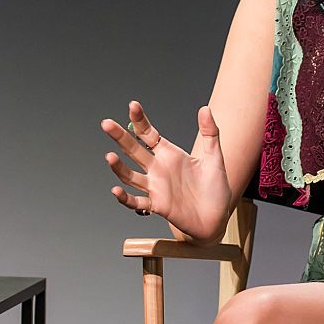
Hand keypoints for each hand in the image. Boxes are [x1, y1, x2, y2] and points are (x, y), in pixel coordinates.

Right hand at [101, 101, 232, 242]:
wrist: (217, 218)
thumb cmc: (215, 188)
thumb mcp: (215, 158)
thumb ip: (211, 133)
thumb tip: (205, 108)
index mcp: (169, 154)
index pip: (149, 134)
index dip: (140, 120)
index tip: (133, 105)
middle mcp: (158, 169)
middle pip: (134, 150)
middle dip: (120, 137)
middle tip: (106, 123)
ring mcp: (155, 187)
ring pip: (130, 175)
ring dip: (119, 167)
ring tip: (110, 156)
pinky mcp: (157, 205)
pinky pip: (137, 201)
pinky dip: (125, 198)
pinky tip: (117, 191)